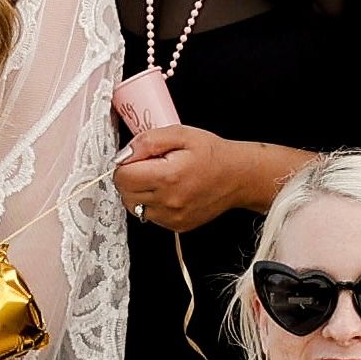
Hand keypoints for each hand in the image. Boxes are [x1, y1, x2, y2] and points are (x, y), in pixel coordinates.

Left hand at [113, 122, 235, 230]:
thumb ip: (147, 141)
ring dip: (139, 192)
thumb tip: (124, 155)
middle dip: (130, 178)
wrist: (238, 176)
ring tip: (159, 179)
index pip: (122, 177)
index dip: (126, 164)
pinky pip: (149, 216)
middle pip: (125, 193)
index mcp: (168, 177)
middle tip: (149, 166)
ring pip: (134, 207)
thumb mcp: (180, 134)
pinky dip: (151, 204)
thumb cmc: (212, 154)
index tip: (138, 158)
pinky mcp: (176, 226)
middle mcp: (169, 201)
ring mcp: (172, 217)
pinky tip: (167, 191)